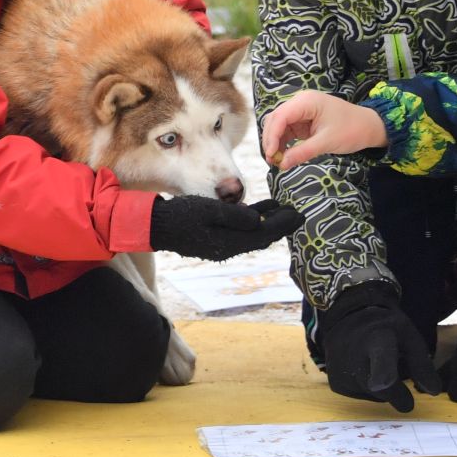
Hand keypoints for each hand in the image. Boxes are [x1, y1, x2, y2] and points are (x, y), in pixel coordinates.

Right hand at [149, 195, 302, 261]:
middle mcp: (228, 247)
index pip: (263, 234)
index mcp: (229, 243)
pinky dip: (251, 220)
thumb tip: (258, 220)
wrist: (156, 225)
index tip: (300, 215)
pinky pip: (239, 230)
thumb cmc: (181, 215)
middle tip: (298, 213)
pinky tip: (258, 211)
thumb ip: (235, 216)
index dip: (283, 225)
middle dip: (280, 224)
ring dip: (267, 222)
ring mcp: (221, 243)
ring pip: (251, 233)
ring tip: (283, 210)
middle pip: (260, 236)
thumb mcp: (208, 211)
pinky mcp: (214, 237)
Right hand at [260, 91, 386, 168]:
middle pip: (275, 119)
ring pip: (278, 125)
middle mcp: (299, 103)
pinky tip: (283, 155)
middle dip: (271, 140)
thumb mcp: (327, 142)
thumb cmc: (351, 130)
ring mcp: (300, 111)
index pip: (280, 116)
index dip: (272, 136)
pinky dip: (283, 142)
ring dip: (275, 142)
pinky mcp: (302, 120)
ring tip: (276, 160)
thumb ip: (302, 152)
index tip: (271, 155)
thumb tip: (282, 165)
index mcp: (306, 102)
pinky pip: (287, 130)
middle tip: (272, 161)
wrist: (369, 127)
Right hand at [316, 283, 441, 412]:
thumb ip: (422, 364)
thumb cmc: (385, 327)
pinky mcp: (335, 383)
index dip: (387, 381)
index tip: (391, 391)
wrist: (348, 315)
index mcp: (377, 340)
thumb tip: (433, 392)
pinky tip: (364, 369)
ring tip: (376, 364)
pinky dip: (367, 388)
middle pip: (382, 390)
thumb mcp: (409, 337)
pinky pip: (361, 395)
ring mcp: (340, 371)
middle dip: (396, 391)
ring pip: (373, 396)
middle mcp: (354, 357)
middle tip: (396, 372)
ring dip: (381, 389)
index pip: (381, 364)